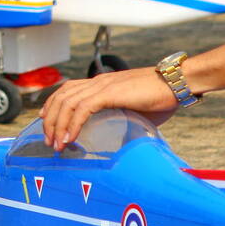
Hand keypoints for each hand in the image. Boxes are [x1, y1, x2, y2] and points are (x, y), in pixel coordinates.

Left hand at [40, 67, 179, 148]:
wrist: (178, 82)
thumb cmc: (162, 96)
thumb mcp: (135, 109)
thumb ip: (122, 117)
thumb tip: (121, 136)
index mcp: (102, 83)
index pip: (68, 89)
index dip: (53, 104)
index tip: (46, 121)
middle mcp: (98, 81)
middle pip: (62, 96)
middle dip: (50, 120)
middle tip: (49, 141)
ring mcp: (103, 85)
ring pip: (68, 102)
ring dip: (58, 125)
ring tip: (57, 144)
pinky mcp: (110, 92)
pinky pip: (83, 108)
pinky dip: (73, 124)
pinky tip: (70, 138)